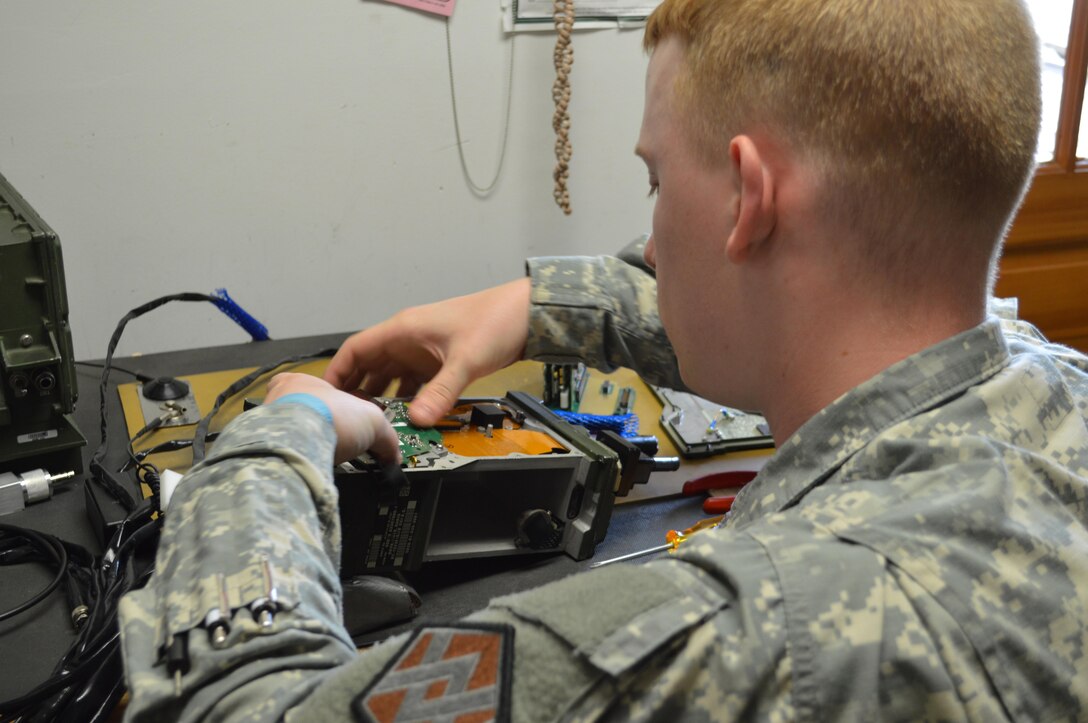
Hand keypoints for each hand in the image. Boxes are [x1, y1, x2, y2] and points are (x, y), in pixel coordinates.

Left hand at [264, 373, 400, 464]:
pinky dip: (291, 462)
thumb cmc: (330, 416)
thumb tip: (393, 454)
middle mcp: (278, 397)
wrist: (297, 442)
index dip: (332, 402)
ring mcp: (264, 422)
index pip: (315, 386)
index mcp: (303, 380)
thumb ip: (385, 436)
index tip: (344, 419)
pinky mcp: (259, 448)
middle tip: (336, 443)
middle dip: (317, 426)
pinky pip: (277, 454)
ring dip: (302, 445)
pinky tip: (306, 470)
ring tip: (322, 461)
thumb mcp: (373, 420)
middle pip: (299, 410)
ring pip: (286, 433)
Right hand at [324, 278, 530, 426]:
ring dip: (384, 399)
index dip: (338, 373)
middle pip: (370, 367)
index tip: (327, 398)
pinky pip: (414, 383)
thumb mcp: (464, 361)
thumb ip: (439, 392)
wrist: (526, 314)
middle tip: (350, 422)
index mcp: (403, 330)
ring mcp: (423, 351)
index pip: (356, 349)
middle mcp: (407, 339)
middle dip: (358, 393)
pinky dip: (409, 399)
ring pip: (391, 377)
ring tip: (376, 426)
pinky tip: (409, 418)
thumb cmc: (494, 323)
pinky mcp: (439, 361)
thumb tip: (416, 421)